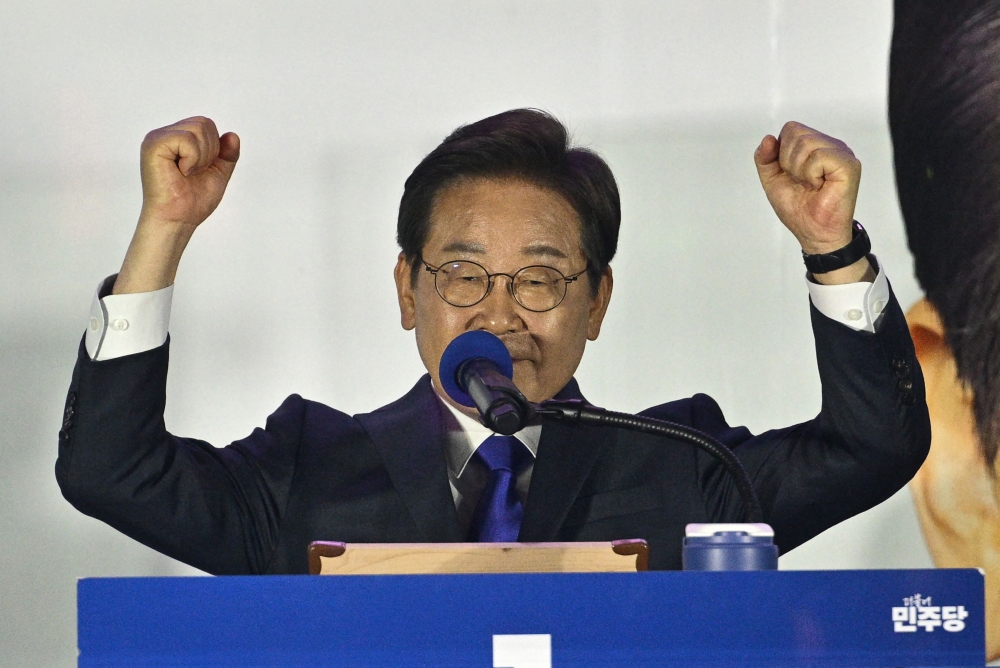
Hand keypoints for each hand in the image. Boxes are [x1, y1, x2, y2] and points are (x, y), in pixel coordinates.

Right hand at [139, 116, 239, 229]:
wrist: (179, 220)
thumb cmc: (193, 200)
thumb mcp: (218, 173)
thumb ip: (227, 154)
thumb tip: (233, 135)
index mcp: (177, 138)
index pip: (206, 125)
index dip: (214, 148)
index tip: (200, 169)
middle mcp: (165, 134)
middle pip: (204, 123)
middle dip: (210, 152)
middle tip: (193, 172)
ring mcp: (156, 138)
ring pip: (198, 129)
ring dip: (201, 157)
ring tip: (186, 173)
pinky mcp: (153, 145)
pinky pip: (186, 139)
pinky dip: (192, 159)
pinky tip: (181, 172)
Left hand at [754, 122, 860, 254]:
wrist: (813, 232)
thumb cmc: (798, 208)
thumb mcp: (772, 180)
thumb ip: (765, 158)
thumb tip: (768, 138)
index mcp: (816, 145)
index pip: (790, 129)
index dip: (781, 153)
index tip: (791, 175)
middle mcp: (831, 145)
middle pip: (795, 132)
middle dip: (788, 162)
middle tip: (803, 182)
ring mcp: (842, 153)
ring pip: (805, 143)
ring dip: (799, 170)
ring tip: (811, 185)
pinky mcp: (848, 164)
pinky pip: (818, 156)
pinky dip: (810, 174)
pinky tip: (819, 186)